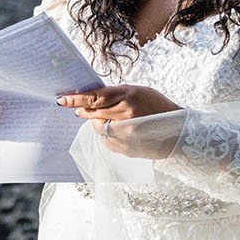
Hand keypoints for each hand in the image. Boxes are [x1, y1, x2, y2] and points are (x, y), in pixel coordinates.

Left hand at [56, 85, 180, 156]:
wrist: (177, 132)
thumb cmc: (156, 106)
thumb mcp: (138, 91)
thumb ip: (115, 94)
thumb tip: (90, 99)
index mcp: (128, 97)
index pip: (94, 97)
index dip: (76, 98)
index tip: (62, 99)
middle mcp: (125, 115)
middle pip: (93, 113)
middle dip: (82, 109)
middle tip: (76, 107)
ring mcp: (124, 134)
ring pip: (97, 126)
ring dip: (96, 121)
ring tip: (109, 117)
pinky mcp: (124, 148)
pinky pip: (105, 139)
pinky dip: (106, 132)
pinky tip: (118, 129)